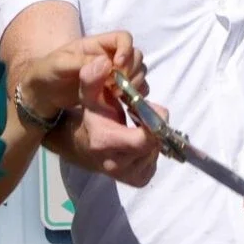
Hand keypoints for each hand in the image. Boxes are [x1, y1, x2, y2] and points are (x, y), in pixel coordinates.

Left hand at [18, 30, 145, 116]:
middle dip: (131, 70)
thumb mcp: (58, 64)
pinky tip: (123, 102)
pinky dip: (135, 95)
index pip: (123, 38)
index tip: (118, 65)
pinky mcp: (114, 92)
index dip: (126, 49)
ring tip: (116, 95)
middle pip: (135, 55)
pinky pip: (135, 90)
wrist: (41, 95)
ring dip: (134, 83)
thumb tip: (107, 63)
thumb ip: (81, 62)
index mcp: (96, 45)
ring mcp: (113, 75)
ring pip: (138, 72)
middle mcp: (108, 57)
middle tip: (116, 87)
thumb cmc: (46, 73)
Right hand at [67, 46, 165, 186]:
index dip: (154, 123)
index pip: (145, 139)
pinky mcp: (139, 181)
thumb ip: (93, 79)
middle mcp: (117, 165)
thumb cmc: (93, 118)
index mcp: (105, 144)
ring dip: (153, 136)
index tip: (149, 108)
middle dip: (154, 126)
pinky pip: (156, 160)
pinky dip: (151, 147)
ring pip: (157, 150)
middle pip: (154, 144)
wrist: (86, 148)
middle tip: (143, 114)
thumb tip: (102, 62)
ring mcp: (130, 176)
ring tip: (138, 127)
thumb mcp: (89, 96)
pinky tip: (138, 140)